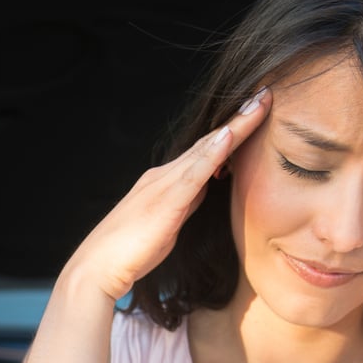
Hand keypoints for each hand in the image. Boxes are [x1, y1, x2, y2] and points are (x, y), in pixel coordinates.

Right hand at [65, 87, 271, 301]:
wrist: (96, 268)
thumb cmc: (129, 253)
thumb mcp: (167, 225)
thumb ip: (185, 204)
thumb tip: (205, 190)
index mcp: (165, 182)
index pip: (205, 152)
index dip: (232, 133)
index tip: (255, 115)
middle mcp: (164, 176)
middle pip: (210, 142)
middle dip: (240, 118)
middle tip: (266, 94)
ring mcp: (163, 185)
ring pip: (206, 149)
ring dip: (235, 126)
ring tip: (259, 103)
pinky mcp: (165, 202)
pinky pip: (195, 172)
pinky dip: (214, 152)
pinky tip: (231, 135)